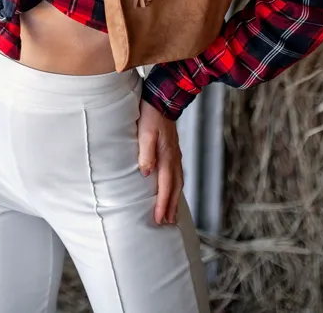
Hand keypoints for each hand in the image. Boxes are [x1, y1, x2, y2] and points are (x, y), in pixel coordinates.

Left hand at [136, 100, 181, 225]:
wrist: (164, 98)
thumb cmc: (151, 115)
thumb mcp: (144, 132)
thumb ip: (146, 153)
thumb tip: (146, 173)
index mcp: (166, 156)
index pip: (165, 186)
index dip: (162, 204)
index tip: (159, 220)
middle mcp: (174, 159)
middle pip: (174, 189)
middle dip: (171, 207)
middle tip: (167, 224)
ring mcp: (176, 155)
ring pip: (178, 182)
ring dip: (175, 199)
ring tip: (172, 213)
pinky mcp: (174, 151)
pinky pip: (177, 175)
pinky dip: (176, 187)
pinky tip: (172, 190)